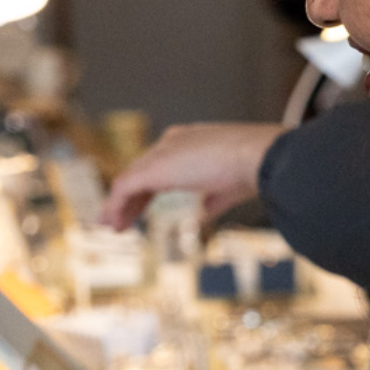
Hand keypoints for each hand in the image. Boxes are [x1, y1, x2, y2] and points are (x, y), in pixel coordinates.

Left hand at [99, 123, 284, 230]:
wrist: (257, 157)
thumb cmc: (252, 169)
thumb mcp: (228, 188)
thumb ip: (212, 201)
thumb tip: (201, 215)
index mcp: (191, 142)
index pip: (161, 166)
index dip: (148, 189)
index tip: (141, 208)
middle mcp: (173, 142)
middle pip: (141, 172)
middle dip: (130, 198)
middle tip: (119, 220)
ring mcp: (162, 154)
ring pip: (129, 180)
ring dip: (118, 206)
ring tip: (111, 227)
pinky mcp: (153, 168)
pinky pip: (124, 188)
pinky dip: (115, 206)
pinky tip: (113, 223)